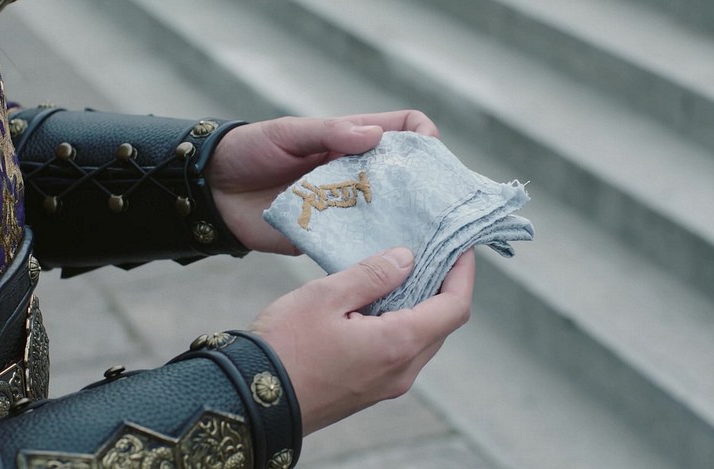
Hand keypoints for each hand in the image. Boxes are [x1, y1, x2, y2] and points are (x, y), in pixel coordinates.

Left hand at [207, 111, 438, 253]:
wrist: (212, 192)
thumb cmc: (249, 151)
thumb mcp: (288, 133)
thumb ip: (329, 133)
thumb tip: (376, 136)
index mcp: (351, 140)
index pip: (403, 130)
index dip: (424, 138)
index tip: (432, 156)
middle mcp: (356, 174)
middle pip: (407, 179)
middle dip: (427, 190)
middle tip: (443, 208)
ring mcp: (346, 207)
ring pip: (390, 217)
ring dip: (408, 226)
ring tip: (428, 240)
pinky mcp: (329, 237)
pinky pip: (360, 247)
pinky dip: (377, 255)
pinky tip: (394, 265)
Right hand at [249, 248, 474, 434]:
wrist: (251, 400)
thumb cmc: (283, 346)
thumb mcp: (326, 296)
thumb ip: (372, 274)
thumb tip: (407, 259)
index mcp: (398, 344)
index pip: (454, 307)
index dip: (463, 273)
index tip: (459, 246)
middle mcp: (401, 371)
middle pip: (442, 324)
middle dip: (443, 286)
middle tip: (428, 251)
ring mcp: (386, 385)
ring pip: (421, 340)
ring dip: (421, 306)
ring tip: (401, 271)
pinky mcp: (368, 390)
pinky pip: (400, 353)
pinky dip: (401, 324)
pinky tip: (377, 303)